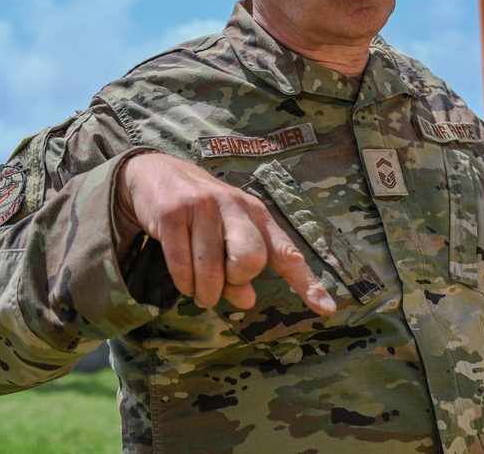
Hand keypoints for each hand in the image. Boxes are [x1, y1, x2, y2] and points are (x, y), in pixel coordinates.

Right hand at [115, 152, 336, 314]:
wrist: (156, 174)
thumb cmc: (202, 215)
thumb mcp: (227, 238)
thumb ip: (241, 273)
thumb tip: (247, 301)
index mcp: (257, 214)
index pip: (287, 252)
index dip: (307, 283)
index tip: (328, 310)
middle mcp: (235, 206)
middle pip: (251, 260)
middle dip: (235, 281)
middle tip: (223, 279)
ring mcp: (203, 208)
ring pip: (211, 270)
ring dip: (204, 293)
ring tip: (200, 290)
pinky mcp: (173, 214)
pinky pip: (181, 267)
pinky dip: (184, 284)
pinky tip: (184, 281)